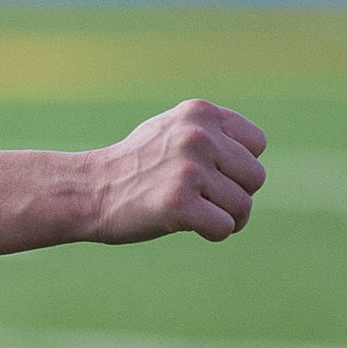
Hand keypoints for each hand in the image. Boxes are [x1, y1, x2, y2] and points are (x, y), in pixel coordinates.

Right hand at [86, 99, 264, 242]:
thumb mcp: (171, 129)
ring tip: (200, 216)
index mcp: (200, 113)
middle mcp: (197, 137)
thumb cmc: (134, 165)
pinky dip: (214, 233)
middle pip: (255, 177)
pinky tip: (191, 227)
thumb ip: (211, 132)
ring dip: (228, 219)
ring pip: (243, 206)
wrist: (88, 190)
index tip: (215, 175)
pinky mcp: (179, 205)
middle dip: (237, 195)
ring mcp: (188, 171)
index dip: (240, 165)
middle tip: (209, 202)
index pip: (257, 144)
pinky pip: (224, 227)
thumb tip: (254, 151)